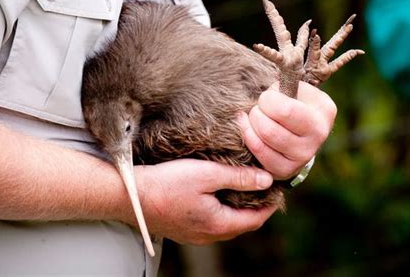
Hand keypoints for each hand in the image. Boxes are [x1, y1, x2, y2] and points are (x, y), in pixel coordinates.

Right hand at [134, 159, 276, 244]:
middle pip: (241, 224)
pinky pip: (211, 224)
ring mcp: (194, 235)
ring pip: (226, 225)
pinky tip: (218, 197)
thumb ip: (239, 177)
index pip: (255, 220)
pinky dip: (222, 212)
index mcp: (219, 224)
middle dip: (255, 209)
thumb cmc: (168, 183)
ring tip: (244, 191)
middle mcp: (208, 236)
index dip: (269, 206)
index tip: (278, 191)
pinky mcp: (183, 229)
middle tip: (264, 190)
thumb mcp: (207, 174)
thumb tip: (266, 180)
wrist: (131, 196)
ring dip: (238, 210)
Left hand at [238, 81, 336, 179]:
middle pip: (270, 128)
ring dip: (250, 125)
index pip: (285, 110)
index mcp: (324, 111)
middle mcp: (318, 136)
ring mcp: (304, 156)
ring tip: (253, 117)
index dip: (267, 101)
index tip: (266, 97)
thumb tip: (274, 76)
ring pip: (263, 140)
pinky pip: (260, 154)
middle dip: (256, 113)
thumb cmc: (294, 103)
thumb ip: (287, 81)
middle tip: (258, 108)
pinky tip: (247, 128)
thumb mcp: (297, 89)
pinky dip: (248, 138)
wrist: (300, 132)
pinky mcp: (287, 170)